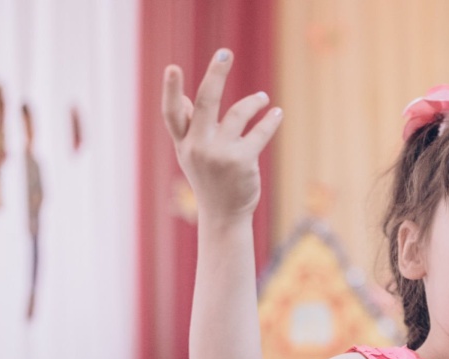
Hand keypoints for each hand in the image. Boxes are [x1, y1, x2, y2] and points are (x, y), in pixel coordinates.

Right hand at [162, 49, 281, 219]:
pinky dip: (270, 120)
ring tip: (263, 99)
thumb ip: (189, 127)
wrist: (224, 215)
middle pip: (206, 102)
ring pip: (237, 114)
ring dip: (253, 102)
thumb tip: (185, 97)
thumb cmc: (209, 181)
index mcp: (184, 143)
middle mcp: (198, 147)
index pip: (172, 113)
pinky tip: (277, 114)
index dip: (171, 90)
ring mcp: (220, 154)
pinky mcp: (242, 161)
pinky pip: (259, 133)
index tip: (172, 67)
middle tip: (224, 53)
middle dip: (215, 75)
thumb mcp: (192, 155)